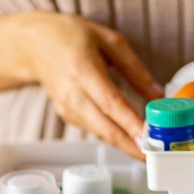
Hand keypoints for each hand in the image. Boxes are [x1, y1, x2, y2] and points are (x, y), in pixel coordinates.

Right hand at [16, 13, 161, 159]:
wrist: (34, 44)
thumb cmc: (73, 36)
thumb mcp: (110, 41)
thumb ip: (135, 69)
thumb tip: (158, 94)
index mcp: (83, 69)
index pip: (110, 102)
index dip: (130, 123)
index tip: (149, 138)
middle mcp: (72, 93)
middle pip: (104, 127)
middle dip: (130, 145)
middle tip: (153, 156)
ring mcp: (66, 107)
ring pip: (100, 132)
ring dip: (124, 143)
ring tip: (148, 149)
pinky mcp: (66, 115)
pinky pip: (94, 129)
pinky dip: (113, 134)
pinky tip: (129, 136)